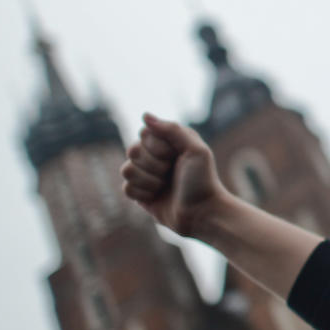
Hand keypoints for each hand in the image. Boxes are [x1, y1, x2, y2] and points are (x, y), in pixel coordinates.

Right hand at [121, 113, 227, 237]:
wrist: (202, 213)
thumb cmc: (202, 181)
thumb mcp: (196, 150)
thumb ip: (173, 130)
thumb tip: (145, 115)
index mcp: (170, 142)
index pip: (145, 133)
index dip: (156, 147)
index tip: (174, 156)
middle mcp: (156, 156)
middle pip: (132, 150)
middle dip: (153, 165)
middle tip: (170, 173)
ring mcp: (147, 175)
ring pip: (126, 170)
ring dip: (148, 180)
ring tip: (165, 186)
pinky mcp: (141, 194)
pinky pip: (126, 188)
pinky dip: (143, 194)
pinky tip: (157, 197)